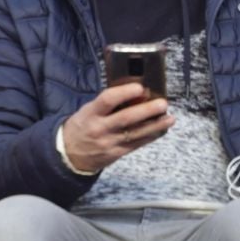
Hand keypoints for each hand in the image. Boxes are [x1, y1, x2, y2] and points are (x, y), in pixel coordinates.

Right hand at [58, 82, 172, 173]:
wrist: (70, 153)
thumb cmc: (82, 125)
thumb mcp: (87, 111)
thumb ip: (107, 104)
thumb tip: (132, 93)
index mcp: (90, 113)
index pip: (107, 100)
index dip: (124, 93)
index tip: (139, 87)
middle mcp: (100, 128)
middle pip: (126, 119)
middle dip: (146, 110)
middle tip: (162, 103)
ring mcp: (109, 143)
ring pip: (136, 133)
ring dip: (155, 125)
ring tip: (169, 118)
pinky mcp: (117, 153)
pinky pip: (137, 144)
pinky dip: (151, 136)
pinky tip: (161, 129)